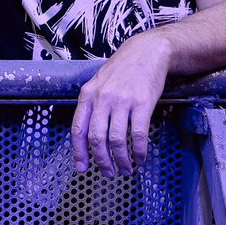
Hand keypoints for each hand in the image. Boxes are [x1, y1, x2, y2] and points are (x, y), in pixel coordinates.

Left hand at [72, 33, 172, 173]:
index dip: (79, 151)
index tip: (82, 167)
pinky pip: (138, 135)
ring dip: (121, 160)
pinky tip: (141, 158)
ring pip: (117, 140)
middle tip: (109, 173)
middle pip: (97, 138)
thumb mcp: (99, 83)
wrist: (147, 51)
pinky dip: (139, 151)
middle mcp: (102, 98)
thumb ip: (92, 105)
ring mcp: (122, 101)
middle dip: (102, 161)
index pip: (78, 128)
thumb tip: (88, 135)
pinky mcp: (143, 103)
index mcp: (87, 94)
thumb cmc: (122, 69)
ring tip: (127, 169)